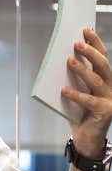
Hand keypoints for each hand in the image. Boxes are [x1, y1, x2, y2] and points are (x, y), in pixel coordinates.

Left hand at [64, 28, 111, 156]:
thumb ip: (74, 80)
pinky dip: (75, 95)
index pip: (103, 56)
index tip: (85, 29)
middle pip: (103, 64)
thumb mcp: (77, 94)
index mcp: (106, 80)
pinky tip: (64, 90)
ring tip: (69, 61)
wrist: (86, 141)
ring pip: (97, 80)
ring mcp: (109, 99)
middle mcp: (111, 87)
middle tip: (76, 43)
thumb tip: (64, 61)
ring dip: (82, 69)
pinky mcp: (105, 112)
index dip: (95, 42)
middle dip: (90, 51)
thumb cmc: (79, 115)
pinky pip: (88, 100)